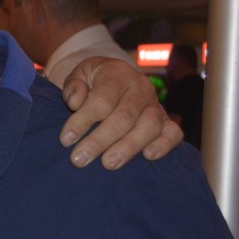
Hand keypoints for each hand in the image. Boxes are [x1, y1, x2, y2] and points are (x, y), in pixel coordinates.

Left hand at [59, 56, 182, 168]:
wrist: (115, 78)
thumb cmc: (93, 82)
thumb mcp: (79, 75)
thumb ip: (74, 87)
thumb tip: (75, 102)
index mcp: (117, 74)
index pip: (101, 101)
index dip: (82, 121)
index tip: (66, 140)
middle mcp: (140, 88)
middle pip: (123, 117)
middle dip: (99, 141)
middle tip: (79, 159)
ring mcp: (155, 105)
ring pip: (148, 126)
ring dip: (128, 147)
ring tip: (108, 164)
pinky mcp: (166, 120)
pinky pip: (173, 132)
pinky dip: (165, 144)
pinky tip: (149, 156)